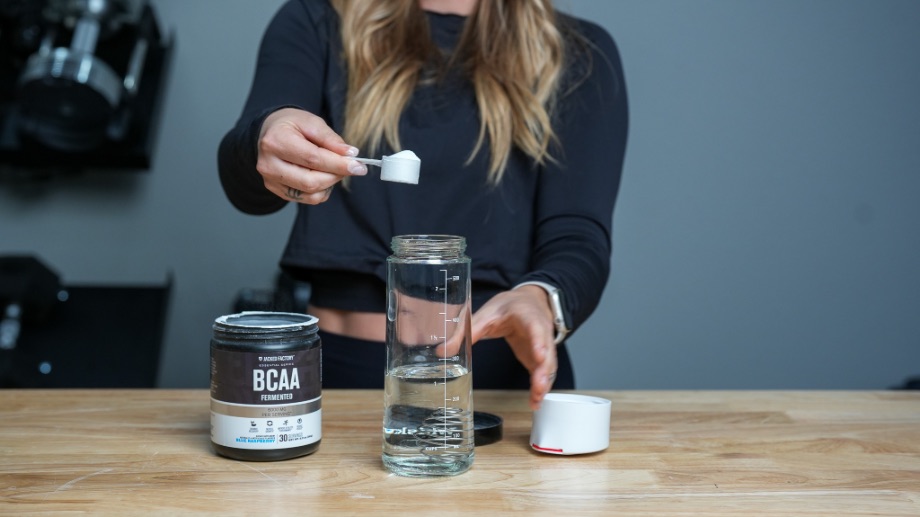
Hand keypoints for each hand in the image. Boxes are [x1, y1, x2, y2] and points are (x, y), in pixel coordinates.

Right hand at [256, 108, 367, 203]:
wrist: (269, 132)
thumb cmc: (291, 125)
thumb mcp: (311, 122)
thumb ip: (330, 139)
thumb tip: (350, 155)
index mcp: (276, 141)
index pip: (313, 159)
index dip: (339, 165)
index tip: (359, 166)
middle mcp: (269, 164)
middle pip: (311, 181)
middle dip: (337, 175)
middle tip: (350, 167)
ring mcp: (271, 180)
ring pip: (311, 193)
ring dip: (331, 183)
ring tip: (334, 168)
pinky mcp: (277, 190)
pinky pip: (307, 199)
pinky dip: (322, 190)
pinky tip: (323, 175)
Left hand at [471, 285, 558, 409]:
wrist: (528, 303)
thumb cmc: (508, 307)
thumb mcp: (486, 314)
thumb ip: (466, 331)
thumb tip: (442, 351)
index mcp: (527, 315)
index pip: (536, 328)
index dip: (539, 342)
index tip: (539, 355)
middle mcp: (541, 331)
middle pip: (547, 351)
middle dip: (543, 369)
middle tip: (538, 385)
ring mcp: (544, 346)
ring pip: (548, 365)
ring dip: (543, 382)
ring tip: (536, 399)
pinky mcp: (541, 359)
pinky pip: (544, 373)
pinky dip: (540, 388)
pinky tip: (535, 402)